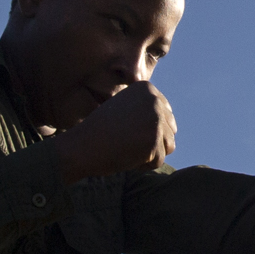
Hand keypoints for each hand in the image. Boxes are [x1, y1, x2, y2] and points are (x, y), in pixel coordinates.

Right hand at [46, 81, 176, 182]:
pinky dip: (144, 164)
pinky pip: (159, 160)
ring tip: (127, 147)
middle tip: (125, 140)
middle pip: (170, 130)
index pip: (166, 115)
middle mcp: (154, 100)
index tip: (126, 129)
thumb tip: (172, 125)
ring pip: (168, 145)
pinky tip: (126, 156)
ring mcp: (155, 119)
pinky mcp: (154, 140)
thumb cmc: (100, 131)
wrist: (82, 146)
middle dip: (151, 141)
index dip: (146, 129)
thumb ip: (147, 111)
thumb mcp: (124, 110)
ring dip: (150, 153)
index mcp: (147, 89)